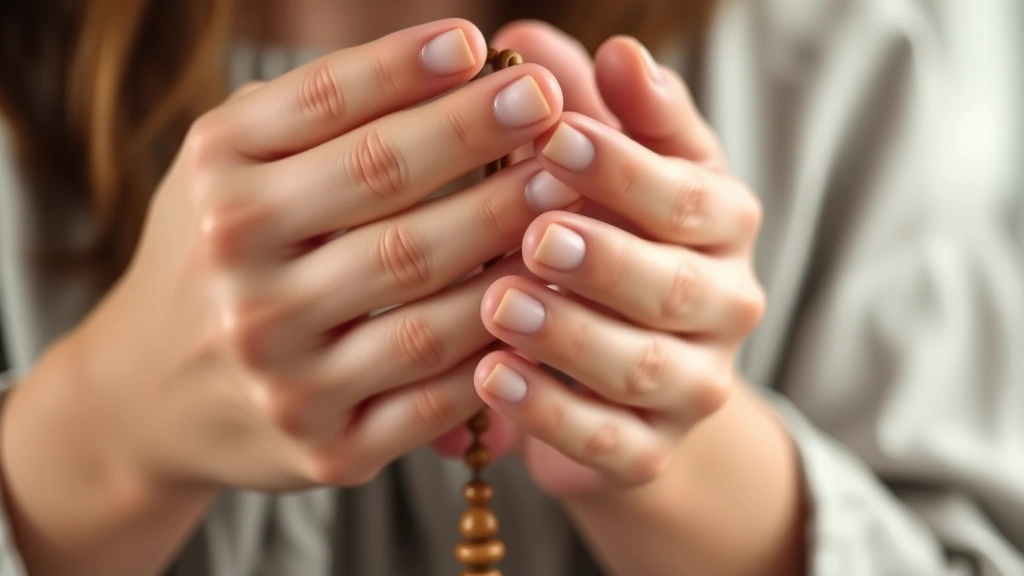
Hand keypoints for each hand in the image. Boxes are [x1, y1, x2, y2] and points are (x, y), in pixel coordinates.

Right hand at [12, 20, 572, 497]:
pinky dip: (499, 349)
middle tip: (549, 102)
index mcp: (218, 182)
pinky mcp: (326, 445)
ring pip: (426, 298)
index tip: (475, 43)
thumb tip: (454, 57)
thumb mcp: (236, 165)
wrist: (152, 394)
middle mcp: (239, 273)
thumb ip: (319, 112)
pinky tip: (542, 303)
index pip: (324, 105)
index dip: (405, 67)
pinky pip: (436, 393)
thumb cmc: (222, 252)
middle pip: (384, 189)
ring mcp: (282, 368)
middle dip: (477, 138)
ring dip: (510, 242)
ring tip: (566, 195)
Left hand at [471, 26, 764, 496]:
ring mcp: (693, 387)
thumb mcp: (613, 174)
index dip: (625, 168)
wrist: (627, 377)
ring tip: (498, 305)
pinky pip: (607, 441)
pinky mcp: (649, 451)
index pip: (690, 196)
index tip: (555, 136)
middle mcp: (725, 306)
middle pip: (678, 287)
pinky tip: (490, 380)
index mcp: (722, 225)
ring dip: (571, 336)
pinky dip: (551, 414)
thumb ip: (594, 115)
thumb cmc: (611, 244)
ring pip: (643, 368)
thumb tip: (552, 42)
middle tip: (534, 234)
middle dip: (606, 260)